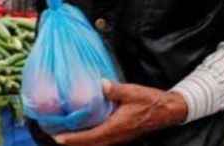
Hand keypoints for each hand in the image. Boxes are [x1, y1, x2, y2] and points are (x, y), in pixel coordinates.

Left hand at [54, 81, 188, 145]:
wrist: (167, 110)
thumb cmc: (150, 101)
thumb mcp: (132, 92)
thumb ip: (116, 90)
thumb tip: (101, 84)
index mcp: (117, 127)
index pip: (91, 137)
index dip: (75, 139)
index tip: (59, 138)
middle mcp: (117, 136)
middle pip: (91, 144)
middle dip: (74, 142)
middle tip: (56, 136)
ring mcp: (119, 137)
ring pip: (97, 144)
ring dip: (81, 141)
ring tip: (65, 134)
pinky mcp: (121, 134)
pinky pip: (102, 140)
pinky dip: (90, 138)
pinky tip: (83, 130)